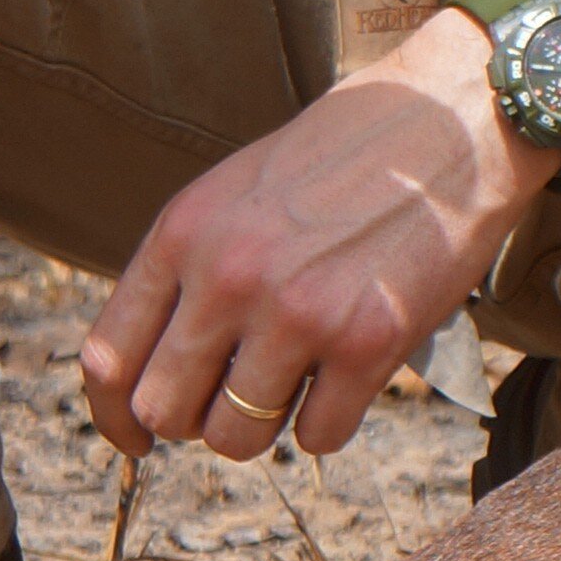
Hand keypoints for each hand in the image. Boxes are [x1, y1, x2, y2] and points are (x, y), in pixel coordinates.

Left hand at [82, 14, 554, 460]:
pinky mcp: (367, 343)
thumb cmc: (346, 157)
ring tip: (298, 380)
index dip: (113, 416)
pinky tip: (348, 377)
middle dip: (196, 418)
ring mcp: (297, 313)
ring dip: (265, 426)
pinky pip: (317, 438)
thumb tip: (153, 369)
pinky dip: (329, 423)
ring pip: (236, 439)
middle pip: (164, 410)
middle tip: (237, 396)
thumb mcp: (236, 192)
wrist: (453, 121)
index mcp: (184, 233)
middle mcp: (228, 275)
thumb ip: (188, 269)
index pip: (107, 358)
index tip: (137, 438)